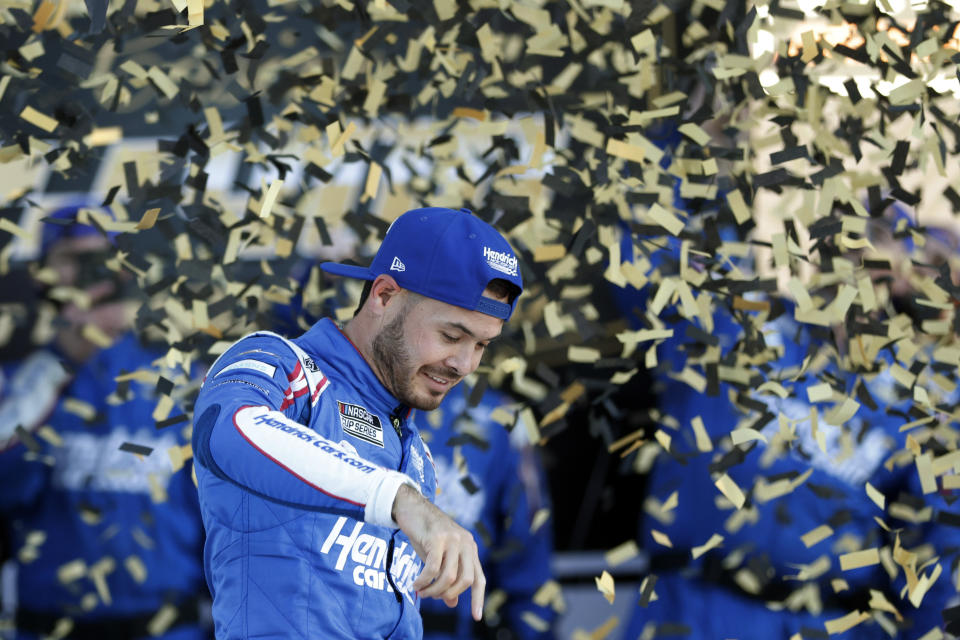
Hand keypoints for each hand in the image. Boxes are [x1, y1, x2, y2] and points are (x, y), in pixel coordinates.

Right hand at [392, 483, 485, 620]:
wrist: (411, 507)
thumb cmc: (425, 533)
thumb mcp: (438, 558)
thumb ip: (446, 578)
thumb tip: (452, 602)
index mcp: (469, 547)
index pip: (479, 578)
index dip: (478, 598)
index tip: (476, 617)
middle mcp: (465, 542)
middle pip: (466, 579)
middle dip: (449, 593)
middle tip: (433, 597)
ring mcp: (452, 539)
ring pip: (449, 576)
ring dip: (434, 590)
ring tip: (422, 592)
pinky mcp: (437, 537)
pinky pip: (432, 568)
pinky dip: (424, 581)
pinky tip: (416, 584)